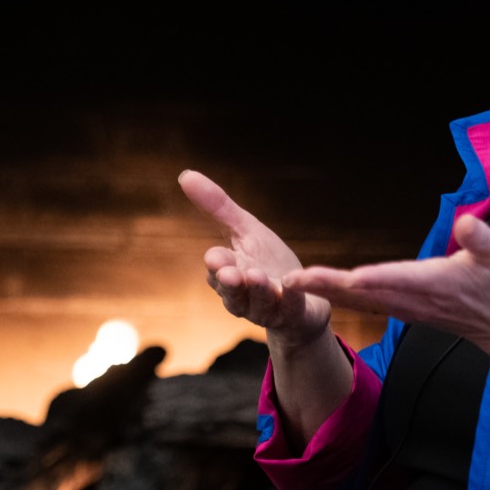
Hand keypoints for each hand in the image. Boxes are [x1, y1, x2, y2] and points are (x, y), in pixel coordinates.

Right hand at [179, 170, 333, 344]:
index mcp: (229, 272)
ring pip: (258, 303)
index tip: (215, 257)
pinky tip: (292, 285)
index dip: (217, 263)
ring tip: (256, 276)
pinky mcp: (293, 314)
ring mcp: (268, 308)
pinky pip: (291, 309)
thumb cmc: (268, 263)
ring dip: (257, 290)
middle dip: (230, 282)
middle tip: (228, 272)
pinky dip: (291, 298)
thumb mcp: (245, 230)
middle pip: (232, 291)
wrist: (304, 297)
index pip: (217, 268)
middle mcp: (244, 295)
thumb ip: (218, 207)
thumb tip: (185, 175)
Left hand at [284, 214, 489, 358]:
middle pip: (360, 293)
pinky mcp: (403, 307)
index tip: (343, 276)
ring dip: (323, 291)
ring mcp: (404, 306)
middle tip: (290, 281)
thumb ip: (483, 240)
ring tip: (291, 284)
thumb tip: (468, 224)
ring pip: (356, 300)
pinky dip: (338, 295)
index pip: (392, 279)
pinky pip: (362, 302)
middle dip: (325, 286)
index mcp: (431, 284)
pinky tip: (319, 288)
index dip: (365, 279)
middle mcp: (411, 298)